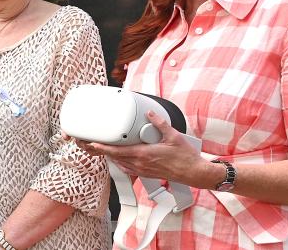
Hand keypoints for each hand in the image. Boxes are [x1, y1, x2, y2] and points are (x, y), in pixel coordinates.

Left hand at [84, 111, 204, 183]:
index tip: (94, 144)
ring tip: (105, 149)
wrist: (193, 172)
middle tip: (95, 144)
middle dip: (104, 151)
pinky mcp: (146, 174)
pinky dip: (121, 162)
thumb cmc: (185, 157)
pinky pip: (128, 169)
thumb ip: (159, 123)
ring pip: (121, 163)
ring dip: (112, 156)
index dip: (104, 147)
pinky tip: (121, 159)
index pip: (118, 151)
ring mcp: (143, 170)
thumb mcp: (173, 135)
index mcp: (144, 154)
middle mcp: (140, 164)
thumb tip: (151, 113)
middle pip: (116, 157)